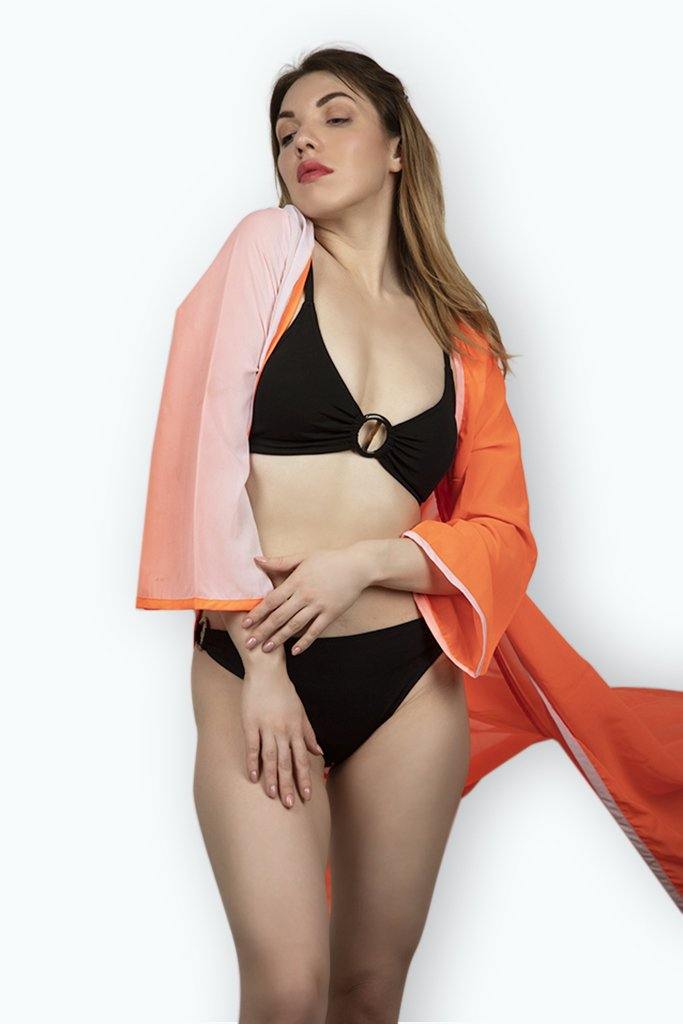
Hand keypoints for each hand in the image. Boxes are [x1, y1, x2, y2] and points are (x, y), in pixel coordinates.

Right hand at [241, 662, 323, 807]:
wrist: (267, 672)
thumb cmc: (285, 692)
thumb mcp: (301, 711)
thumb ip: (308, 733)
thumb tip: (319, 752)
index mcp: (296, 728)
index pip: (302, 758)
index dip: (304, 778)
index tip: (307, 796)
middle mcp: (283, 730)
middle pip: (286, 762)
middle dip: (289, 784)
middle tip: (291, 805)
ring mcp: (266, 727)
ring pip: (270, 757)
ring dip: (272, 778)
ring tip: (273, 796)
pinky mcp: (250, 723)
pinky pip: (252, 746)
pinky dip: (252, 762)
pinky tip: (253, 777)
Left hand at [242, 545, 372, 654]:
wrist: (358, 565)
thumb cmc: (329, 559)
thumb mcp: (303, 557)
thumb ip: (280, 562)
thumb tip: (256, 560)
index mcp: (297, 580)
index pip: (272, 600)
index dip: (258, 612)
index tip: (245, 623)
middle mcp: (305, 595)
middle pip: (279, 616)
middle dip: (262, 631)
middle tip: (249, 643)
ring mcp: (319, 605)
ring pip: (295, 626)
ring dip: (279, 638)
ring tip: (266, 649)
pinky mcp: (331, 614)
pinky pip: (315, 631)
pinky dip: (304, 642)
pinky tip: (294, 651)